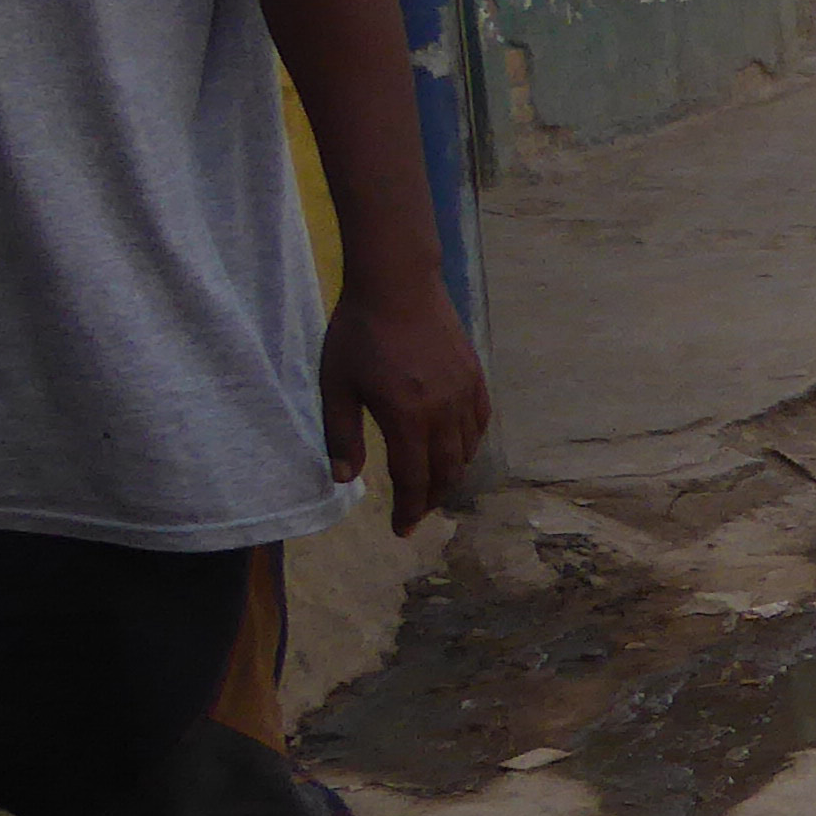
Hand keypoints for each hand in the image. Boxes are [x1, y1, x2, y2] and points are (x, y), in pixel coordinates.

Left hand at [321, 275, 491, 536]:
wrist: (398, 284)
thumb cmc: (358, 333)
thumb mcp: (336, 385)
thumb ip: (341, 434)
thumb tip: (344, 479)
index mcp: (406, 418)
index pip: (412, 478)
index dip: (408, 509)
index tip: (401, 530)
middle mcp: (442, 412)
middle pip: (445, 471)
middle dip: (431, 499)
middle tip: (415, 513)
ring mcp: (463, 393)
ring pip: (466, 450)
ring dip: (451, 475)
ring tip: (435, 484)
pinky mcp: (474, 376)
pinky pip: (480, 422)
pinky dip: (470, 444)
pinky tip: (458, 447)